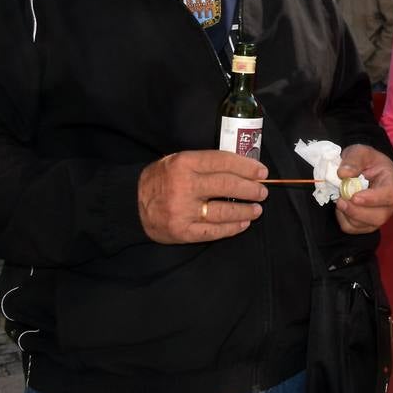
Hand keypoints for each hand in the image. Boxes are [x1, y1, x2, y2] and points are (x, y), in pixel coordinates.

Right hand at [138, 151, 267, 243]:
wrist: (130, 204)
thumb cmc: (161, 179)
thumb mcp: (178, 161)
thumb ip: (206, 163)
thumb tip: (244, 168)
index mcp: (183, 163)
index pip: (223, 162)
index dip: (247, 167)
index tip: (262, 172)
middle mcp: (183, 186)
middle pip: (227, 186)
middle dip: (250, 189)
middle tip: (262, 192)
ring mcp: (182, 211)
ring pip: (224, 211)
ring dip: (246, 210)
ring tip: (257, 209)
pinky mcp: (182, 232)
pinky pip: (213, 231)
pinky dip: (232, 228)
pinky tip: (243, 224)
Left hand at [335, 145, 392, 233]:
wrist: (364, 169)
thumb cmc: (366, 160)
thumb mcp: (360, 151)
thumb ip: (353, 160)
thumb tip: (343, 174)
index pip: (390, 195)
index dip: (373, 199)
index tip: (354, 196)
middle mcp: (391, 202)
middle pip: (379, 216)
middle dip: (357, 211)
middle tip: (340, 200)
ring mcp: (381, 214)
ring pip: (367, 225)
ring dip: (348, 215)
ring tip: (340, 200)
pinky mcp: (368, 223)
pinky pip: (355, 229)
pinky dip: (344, 220)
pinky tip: (342, 207)